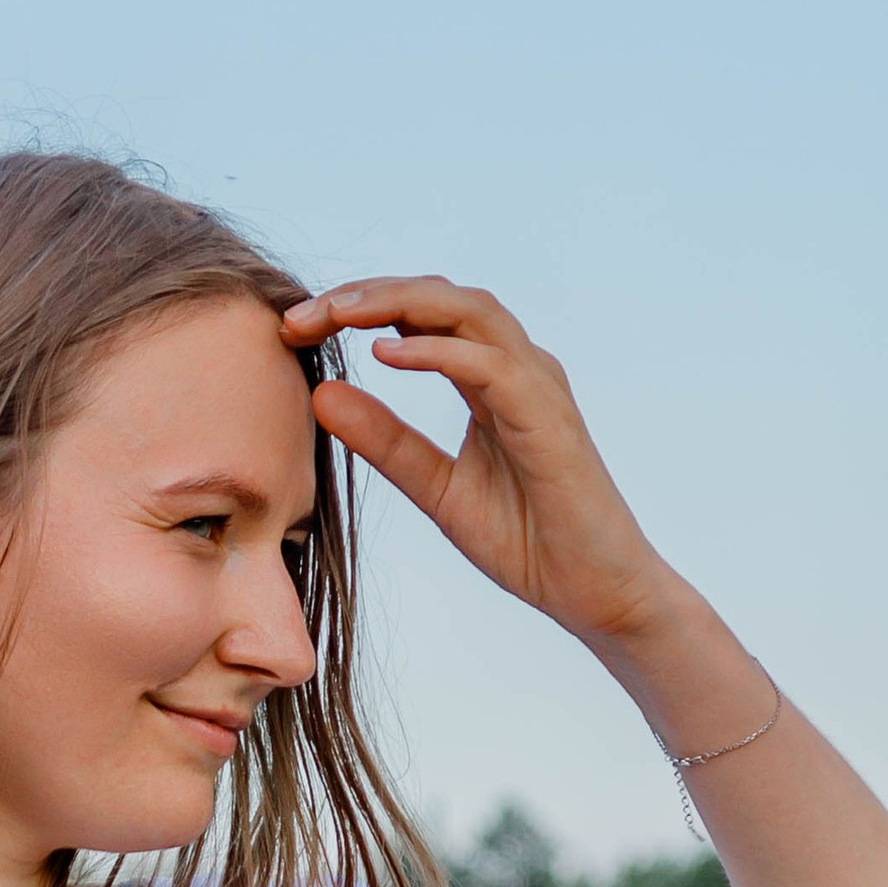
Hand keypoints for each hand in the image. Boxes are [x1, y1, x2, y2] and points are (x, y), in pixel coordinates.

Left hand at [283, 276, 688, 654]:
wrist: (592, 591)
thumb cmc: (527, 540)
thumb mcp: (435, 489)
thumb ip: (385, 442)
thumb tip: (322, 394)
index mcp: (489, 378)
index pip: (418, 318)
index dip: (357, 311)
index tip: (295, 329)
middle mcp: (516, 367)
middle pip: (439, 297)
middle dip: (365, 295)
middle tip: (300, 315)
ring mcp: (537, 385)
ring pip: (466, 311)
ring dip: (395, 305)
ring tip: (335, 315)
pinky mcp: (549, 416)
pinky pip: (490, 365)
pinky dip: (436, 353)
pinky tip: (384, 355)